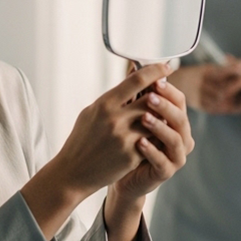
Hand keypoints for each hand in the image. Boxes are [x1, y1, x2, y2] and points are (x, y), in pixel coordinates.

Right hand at [53, 63, 177, 198]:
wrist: (73, 172)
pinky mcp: (131, 156)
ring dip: (159, 118)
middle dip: (162, 96)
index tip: (166, 68)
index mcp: (105, 104)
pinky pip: (152, 141)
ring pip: (156, 121)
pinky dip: (155, 138)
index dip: (156, 71)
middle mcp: (115, 119)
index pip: (137, 80)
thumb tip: (133, 76)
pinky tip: (153, 138)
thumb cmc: (82, 140)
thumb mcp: (91, 112)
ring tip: (159, 118)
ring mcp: (124, 138)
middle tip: (167, 94)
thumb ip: (114, 97)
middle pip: (151, 99)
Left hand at [111, 78, 193, 201]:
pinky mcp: (165, 172)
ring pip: (176, 139)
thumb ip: (136, 93)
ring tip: (144, 117)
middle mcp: (180, 137)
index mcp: (174, 120)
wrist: (118, 174)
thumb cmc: (126, 142)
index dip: (168, 90)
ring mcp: (175, 156)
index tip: (155, 79)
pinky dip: (152, 151)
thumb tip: (134, 64)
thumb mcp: (129, 115)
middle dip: (166, 106)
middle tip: (151, 96)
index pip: (178, 100)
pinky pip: (163, 161)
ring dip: (160, 127)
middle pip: (180, 118)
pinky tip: (140, 142)